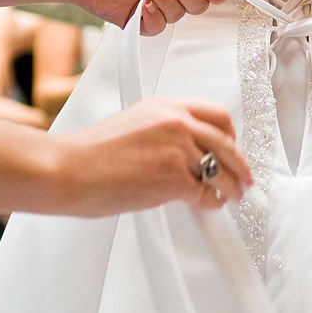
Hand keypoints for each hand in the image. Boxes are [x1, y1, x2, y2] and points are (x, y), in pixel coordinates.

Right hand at [52, 98, 252, 215]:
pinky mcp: (175, 178)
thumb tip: (180, 151)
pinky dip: (211, 203)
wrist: (67, 170)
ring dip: (232, 187)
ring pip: (222, 170)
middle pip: (227, 142)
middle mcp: (176, 123)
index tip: (232, 147)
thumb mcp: (131, 125)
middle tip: (244, 178)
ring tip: (232, 196)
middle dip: (241, 164)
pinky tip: (208, 206)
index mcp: (165, 106)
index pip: (216, 114)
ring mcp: (178, 149)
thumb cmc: (89, 154)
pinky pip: (206, 194)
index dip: (230, 135)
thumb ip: (160, 133)